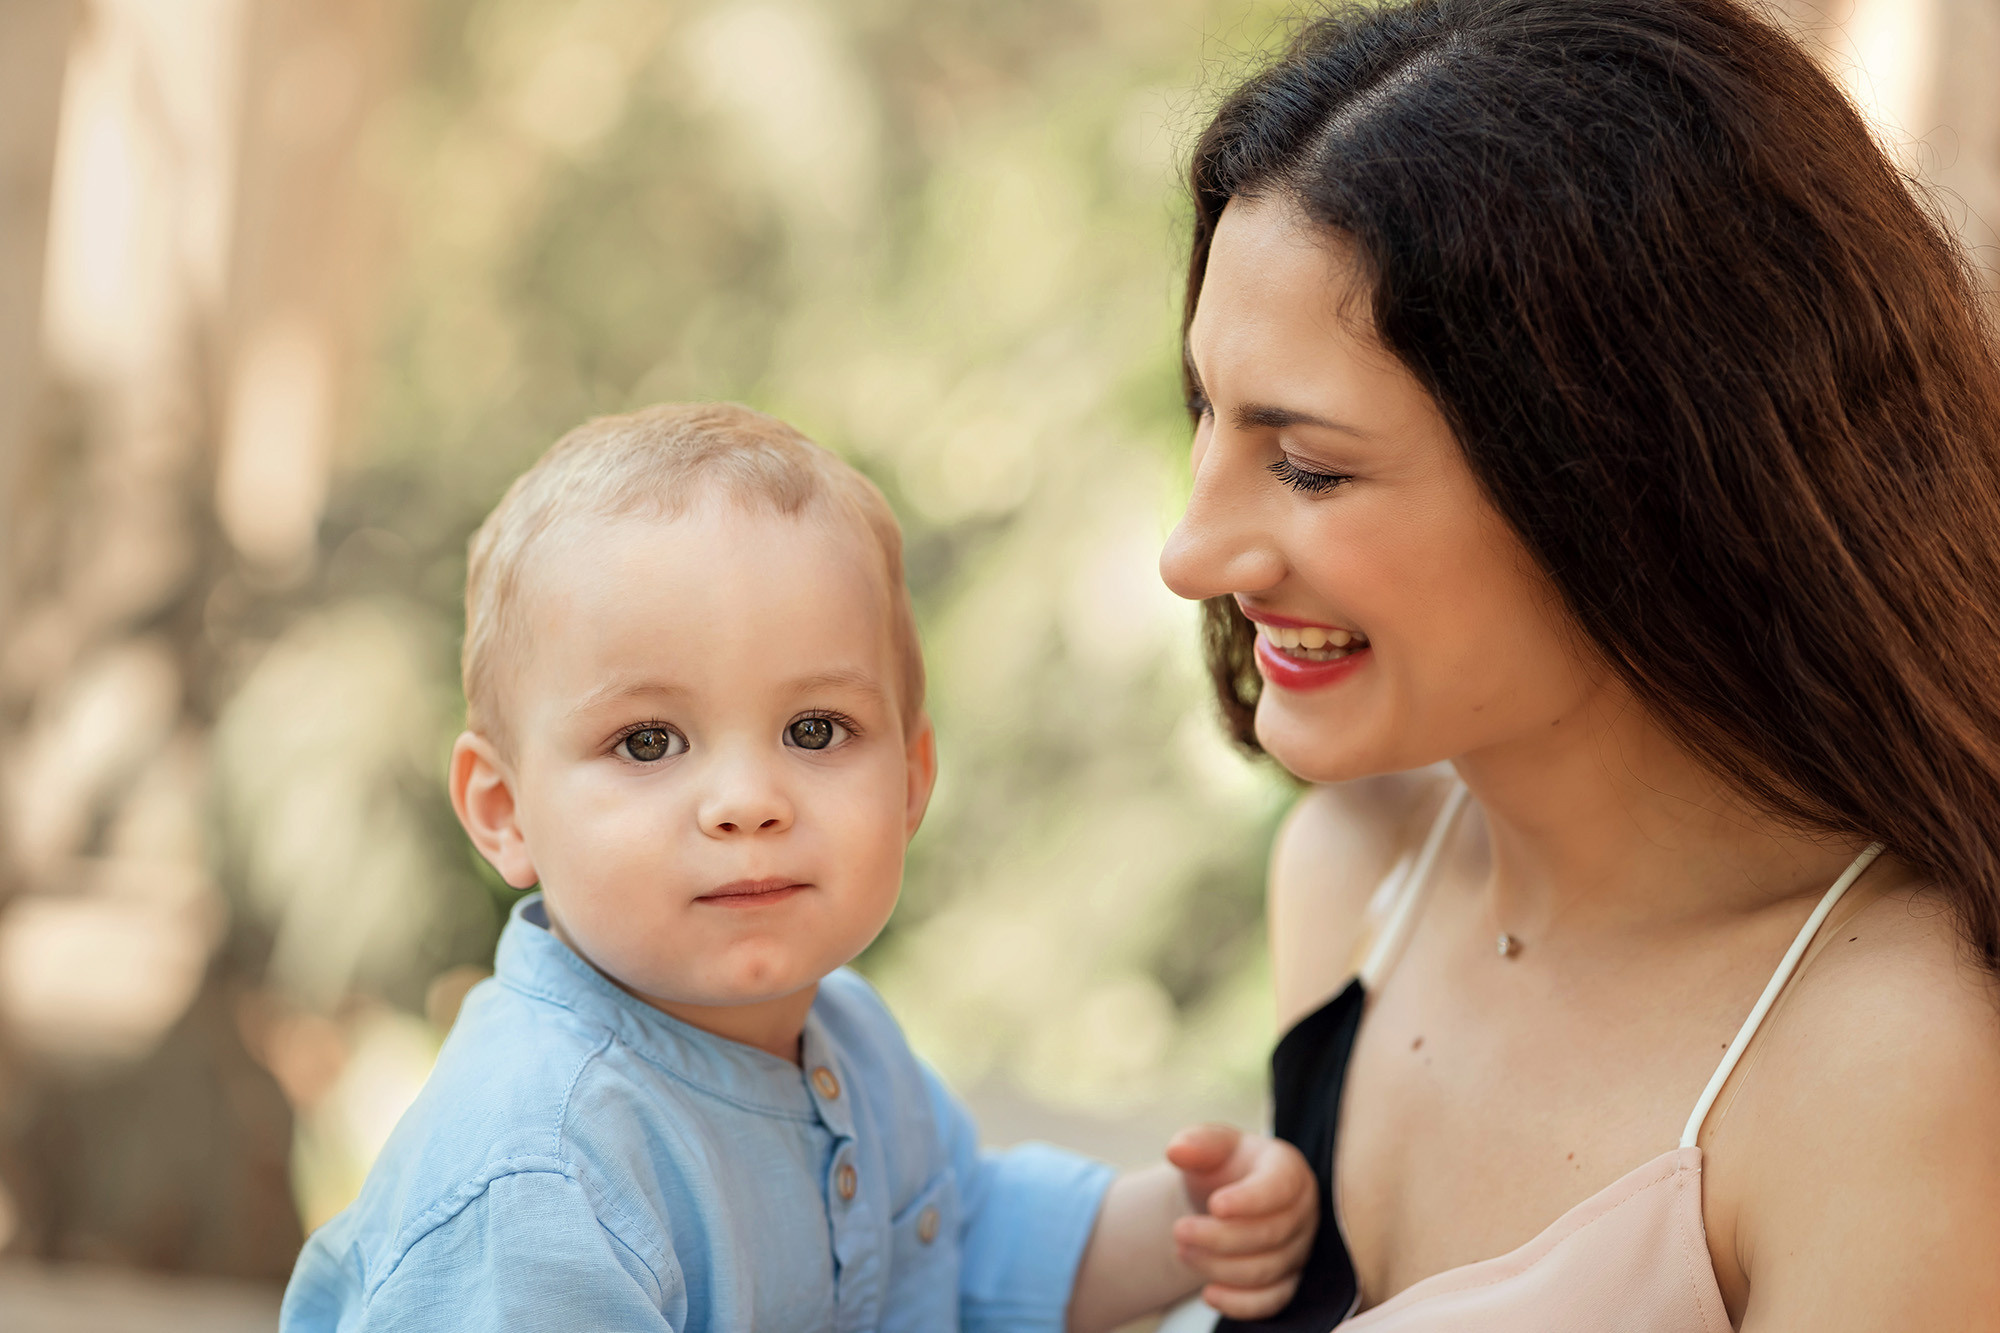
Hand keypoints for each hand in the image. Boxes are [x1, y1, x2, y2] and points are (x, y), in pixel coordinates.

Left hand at [1165, 1123, 1317, 1320]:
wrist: (1223, 1199)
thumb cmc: (1222, 1168)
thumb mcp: (1210, 1147)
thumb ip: (1197, 1143)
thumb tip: (1176, 1150)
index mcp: (1288, 1170)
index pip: (1279, 1188)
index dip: (1249, 1200)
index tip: (1214, 1205)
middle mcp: (1303, 1211)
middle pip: (1270, 1234)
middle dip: (1219, 1238)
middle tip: (1179, 1232)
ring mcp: (1299, 1249)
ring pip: (1266, 1270)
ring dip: (1219, 1266)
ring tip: (1182, 1251)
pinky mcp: (1289, 1281)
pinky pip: (1271, 1301)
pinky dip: (1240, 1303)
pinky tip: (1209, 1294)